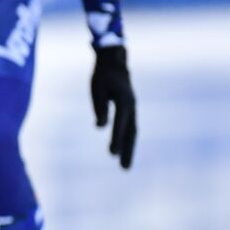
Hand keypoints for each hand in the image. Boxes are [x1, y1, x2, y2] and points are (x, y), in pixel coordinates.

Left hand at [90, 45, 135, 168]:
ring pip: (132, 131)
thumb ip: (99, 107)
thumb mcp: (97, 89)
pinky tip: (123, 150)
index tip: (111, 154)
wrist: (114, 61)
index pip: (119, 124)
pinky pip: (130, 126)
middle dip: (127, 150)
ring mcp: (132, 107)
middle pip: (131, 132)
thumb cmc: (102, 75)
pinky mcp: (129, 108)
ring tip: (124, 165)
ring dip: (129, 148)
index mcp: (123, 100)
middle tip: (124, 168)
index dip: (116, 139)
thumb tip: (100, 127)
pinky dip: (127, 139)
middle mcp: (131, 105)